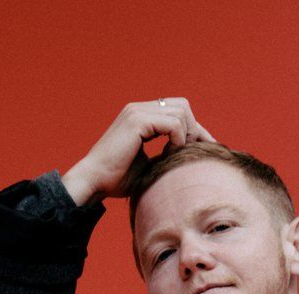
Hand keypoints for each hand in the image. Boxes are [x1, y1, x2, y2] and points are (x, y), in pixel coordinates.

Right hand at [61, 98, 216, 204]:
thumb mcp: (147, 165)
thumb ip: (164, 155)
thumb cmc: (116, 180)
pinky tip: (168, 156)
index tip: (205, 147)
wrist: (93, 182)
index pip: (177, 111)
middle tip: (192, 153)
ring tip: (175, 157)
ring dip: (185, 136)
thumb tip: (189, 158)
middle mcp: (139, 109)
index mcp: (140, 116)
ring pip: (181, 112)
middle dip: (194, 129)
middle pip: (183, 106)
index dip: (194, 129)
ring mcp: (137, 112)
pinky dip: (177, 141)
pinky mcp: (137, 120)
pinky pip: (173, 124)